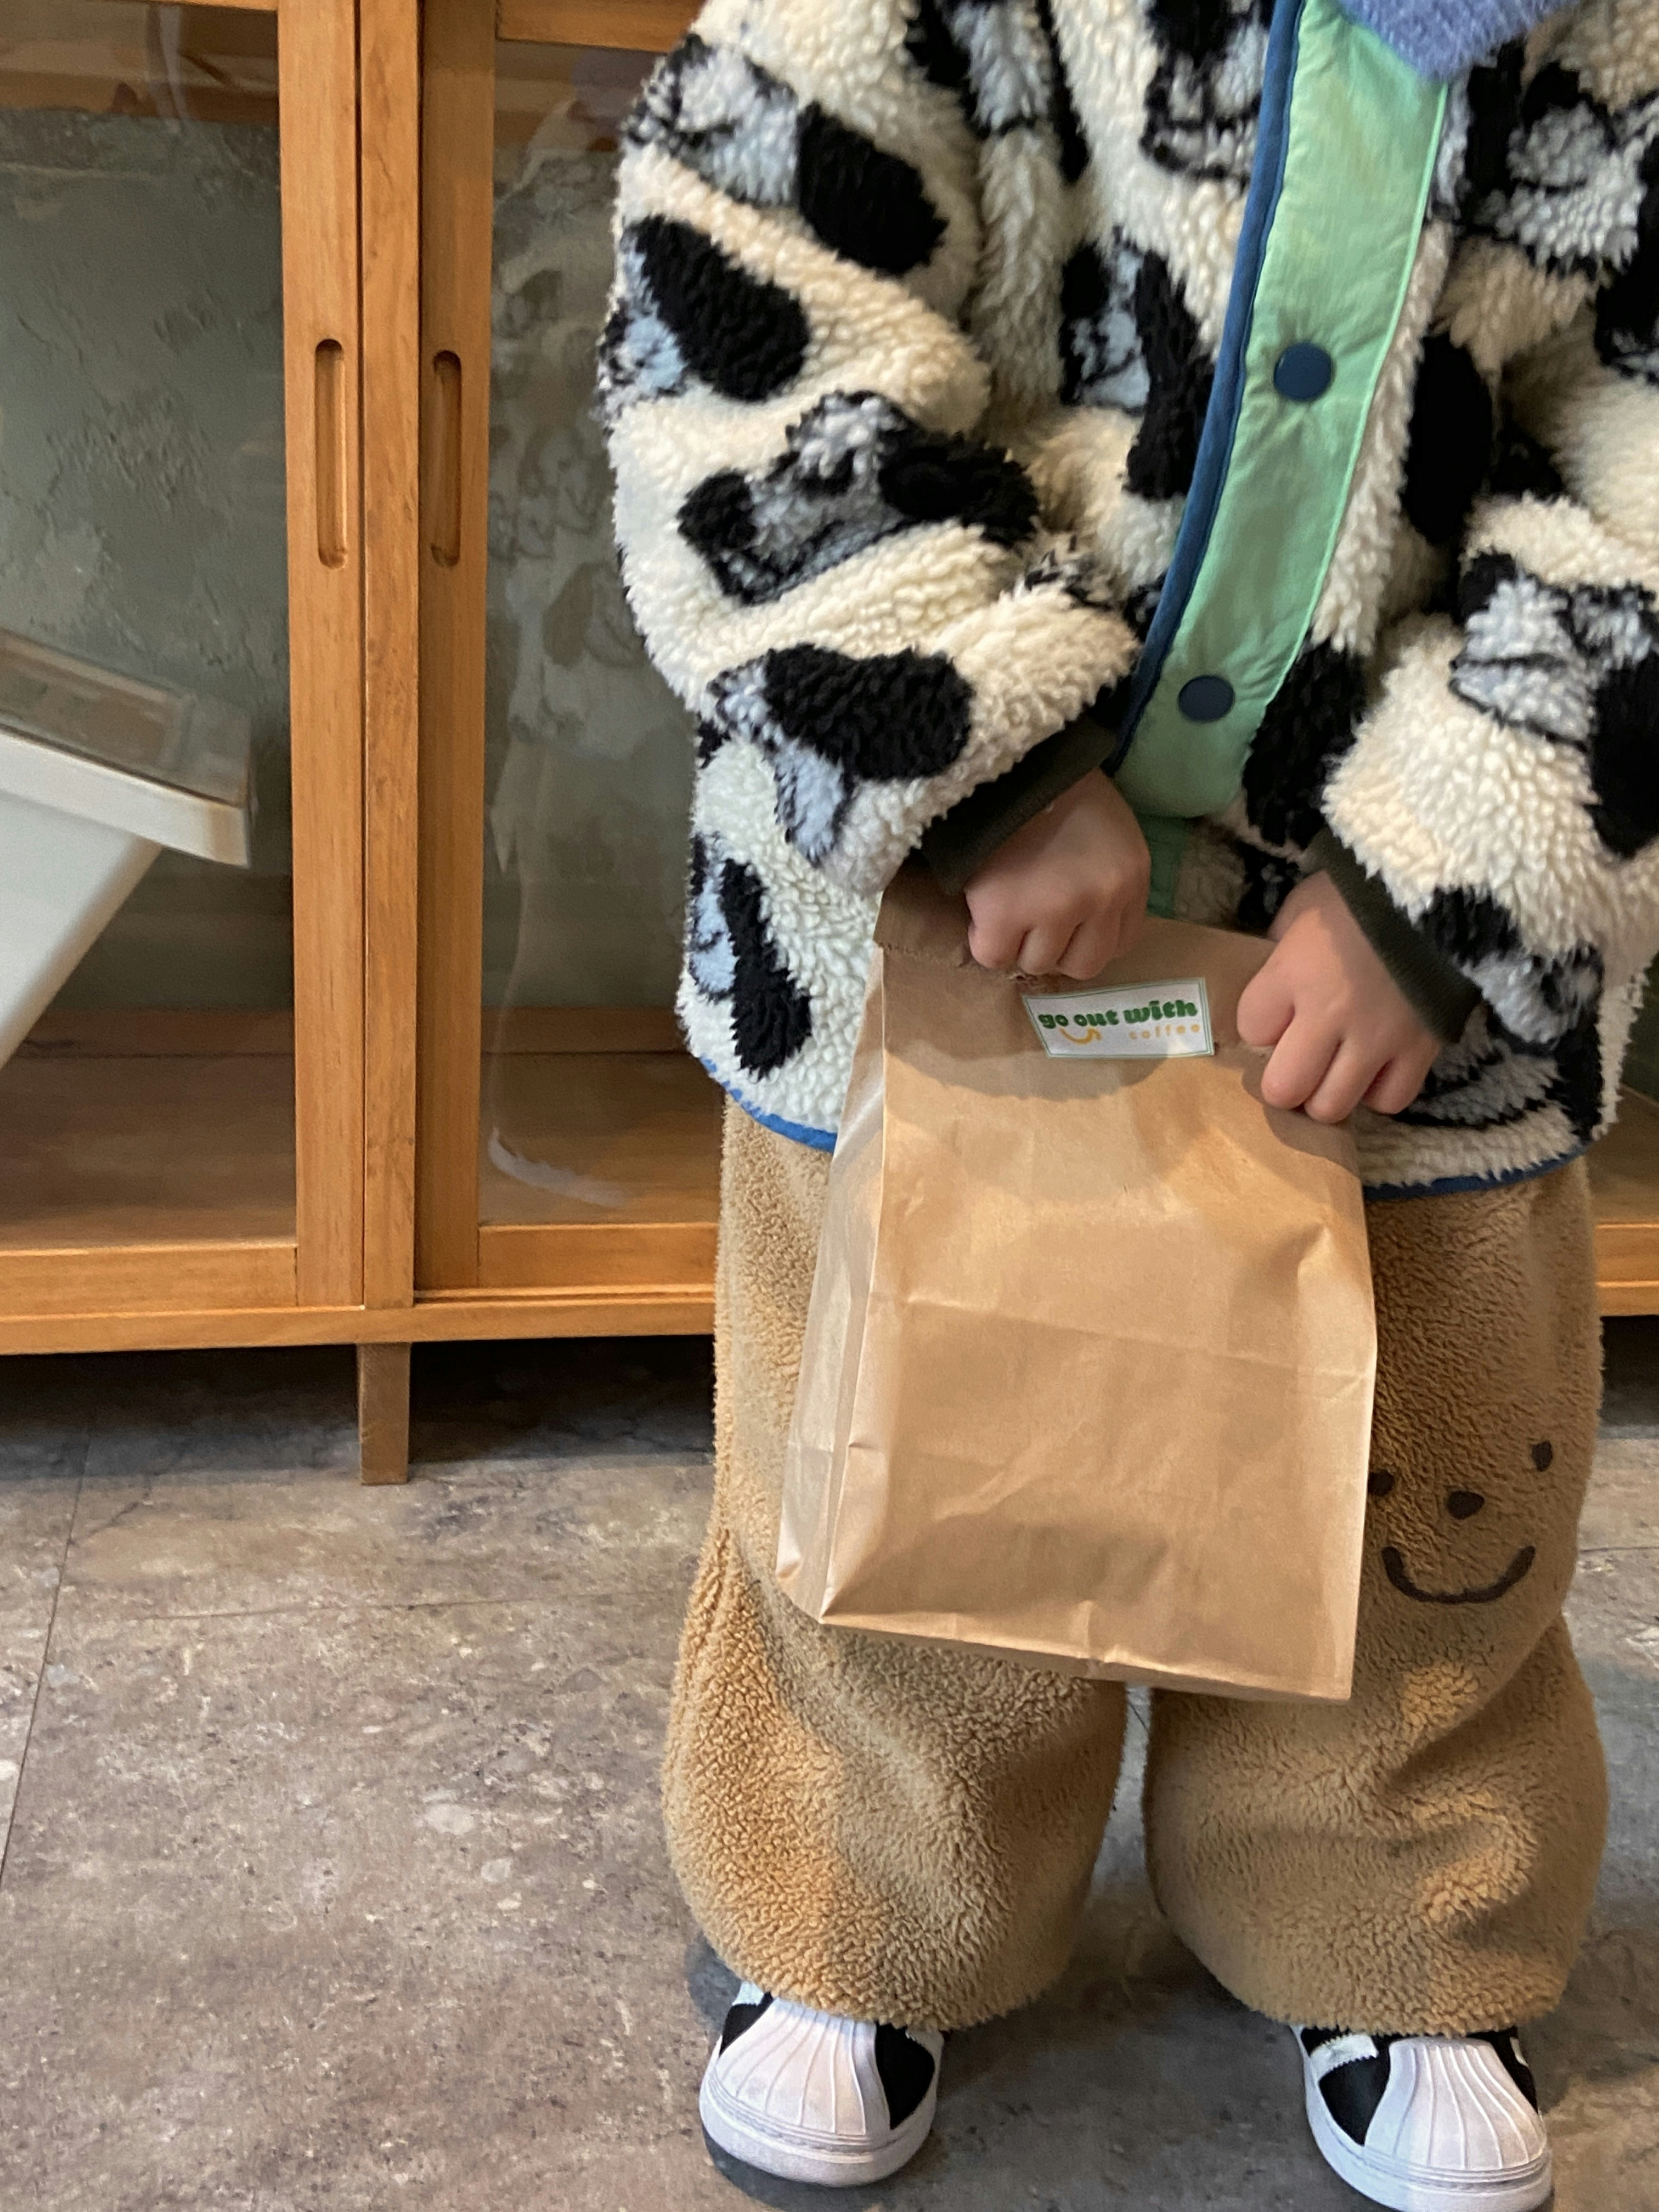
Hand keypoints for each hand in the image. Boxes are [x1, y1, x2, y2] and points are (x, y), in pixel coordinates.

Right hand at [963, 773, 1150, 978]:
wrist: (1009, 760)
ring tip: (1005, 905)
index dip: (1088, 939)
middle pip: (1082, 964)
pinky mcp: (1004, 913)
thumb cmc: (1057, 788)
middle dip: (1057, 949)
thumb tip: (1082, 926)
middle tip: (1033, 922)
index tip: (1066, 927)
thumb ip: (1107, 876)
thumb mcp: (1108, 828)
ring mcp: (1053, 909)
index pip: (1120, 943)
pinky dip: (984, 940)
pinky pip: (994, 955)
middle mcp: (1100, 898)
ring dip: (1018, 942)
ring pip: (1037, 963)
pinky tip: (982, 912)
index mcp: (1132, 876)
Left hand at [1237, 870, 1440, 1123]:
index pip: (1250, 1028)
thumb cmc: (1365, 890)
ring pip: (1333, 1106)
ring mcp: (1378, 1037)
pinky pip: (1390, 1099)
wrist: (1446, 886)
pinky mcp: (1423, 1048)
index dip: (1259, 1024)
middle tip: (1296, 1064)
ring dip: (1326, 1094)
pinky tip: (1375, 1071)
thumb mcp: (1306, 905)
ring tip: (1332, 1073)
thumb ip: (1283, 947)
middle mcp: (1330, 1013)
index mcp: (1293, 971)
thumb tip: (1275, 985)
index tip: (1274, 1013)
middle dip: (1284, 1081)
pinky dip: (1378, 1092)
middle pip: (1284, 1087)